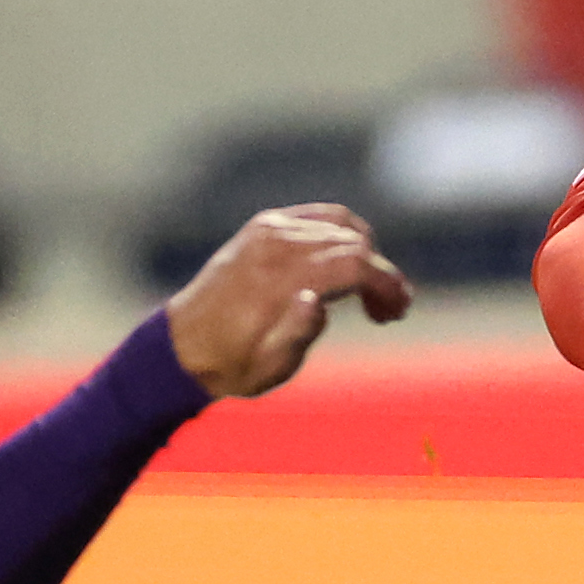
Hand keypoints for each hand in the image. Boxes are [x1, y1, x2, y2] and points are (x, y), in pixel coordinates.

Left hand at [167, 207, 412, 398]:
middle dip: (381, 274)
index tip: (399, 310)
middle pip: (354, 243)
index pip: (354, 261)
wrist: (184, 345)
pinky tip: (346, 265)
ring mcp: (269, 228)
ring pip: (343, 226)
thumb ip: (297, 334)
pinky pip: (322, 217)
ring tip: (369, 293)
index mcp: (278, 279)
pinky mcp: (266, 225)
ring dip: (367, 255)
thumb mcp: (267, 366)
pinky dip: (345, 236)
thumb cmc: (232, 364)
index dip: (387, 283)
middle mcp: (275, 243)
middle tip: (386, 313)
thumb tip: (318, 301)